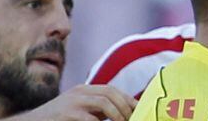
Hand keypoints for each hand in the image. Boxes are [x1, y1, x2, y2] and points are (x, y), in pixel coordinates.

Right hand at [2, 84, 136, 120]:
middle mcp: (79, 92)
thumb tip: (122, 115)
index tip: (140, 112)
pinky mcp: (67, 114)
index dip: (128, 100)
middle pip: (111, 93)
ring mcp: (72, 102)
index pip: (112, 89)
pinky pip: (90, 120)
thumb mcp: (80, 112)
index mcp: (84, 90)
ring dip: (118, 116)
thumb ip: (98, 111)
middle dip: (126, 108)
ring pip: (104, 103)